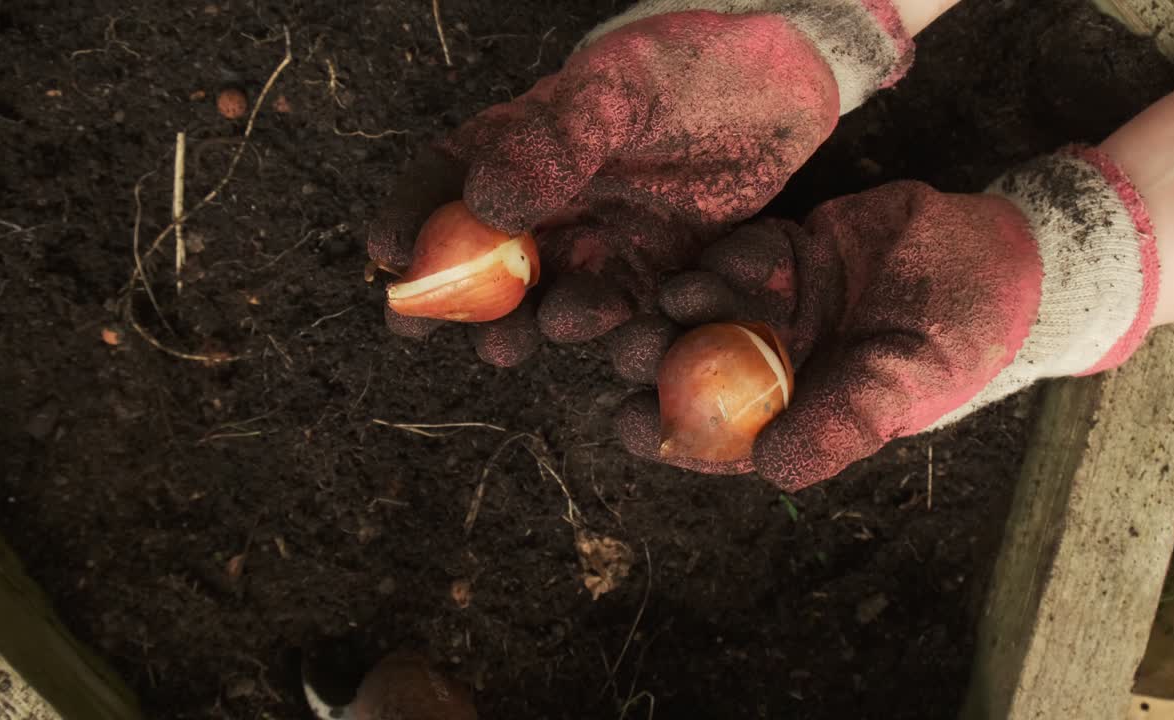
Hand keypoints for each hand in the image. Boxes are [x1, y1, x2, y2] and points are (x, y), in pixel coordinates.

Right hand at [368, 3, 913, 365]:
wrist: (785, 81)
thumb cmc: (691, 65)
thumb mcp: (619, 89)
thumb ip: (554, 142)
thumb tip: (483, 203)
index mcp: (520, 148)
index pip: (442, 185)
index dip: (409, 223)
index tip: (388, 260)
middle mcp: (550, 205)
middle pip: (488, 264)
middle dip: (465, 305)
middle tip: (447, 330)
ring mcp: (601, 243)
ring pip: (552, 297)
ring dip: (537, 324)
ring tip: (533, 336)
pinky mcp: (655, 274)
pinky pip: (628, 314)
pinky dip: (619, 331)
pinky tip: (622, 337)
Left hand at [615, 147, 1159, 488]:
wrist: (1006, 256)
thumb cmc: (965, 338)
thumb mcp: (908, 384)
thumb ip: (843, 422)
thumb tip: (774, 469)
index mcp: (797, 410)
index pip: (719, 433)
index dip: (670, 431)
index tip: (630, 423)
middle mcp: (775, 361)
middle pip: (696, 365)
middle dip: (659, 359)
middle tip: (631, 346)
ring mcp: (778, 304)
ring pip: (710, 305)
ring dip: (686, 303)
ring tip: (673, 299)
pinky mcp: (788, 250)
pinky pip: (746, 252)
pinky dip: (732, 256)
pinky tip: (727, 258)